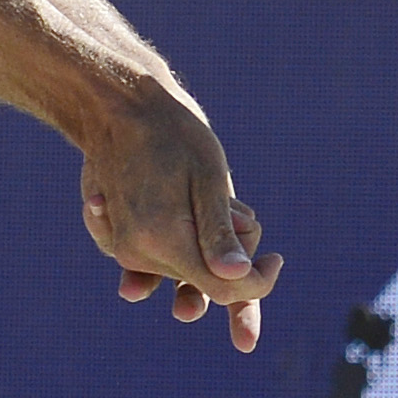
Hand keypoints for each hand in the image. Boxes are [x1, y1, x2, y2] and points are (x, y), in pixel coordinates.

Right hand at [76, 87, 279, 351]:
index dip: (257, 283)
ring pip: (187, 270)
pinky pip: (168, 258)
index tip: (277, 259)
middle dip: (228, 251)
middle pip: (205, 280)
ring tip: (205, 198)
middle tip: (231, 207)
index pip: (222, 289)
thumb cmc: (173, 135)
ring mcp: (124, 251)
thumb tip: (238, 275)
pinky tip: (184, 201)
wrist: (122, 108)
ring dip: (206, 243)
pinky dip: (187, 237)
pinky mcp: (120, 243)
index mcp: (161, 240)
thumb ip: (218, 233)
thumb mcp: (207, 179)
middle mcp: (137, 254)